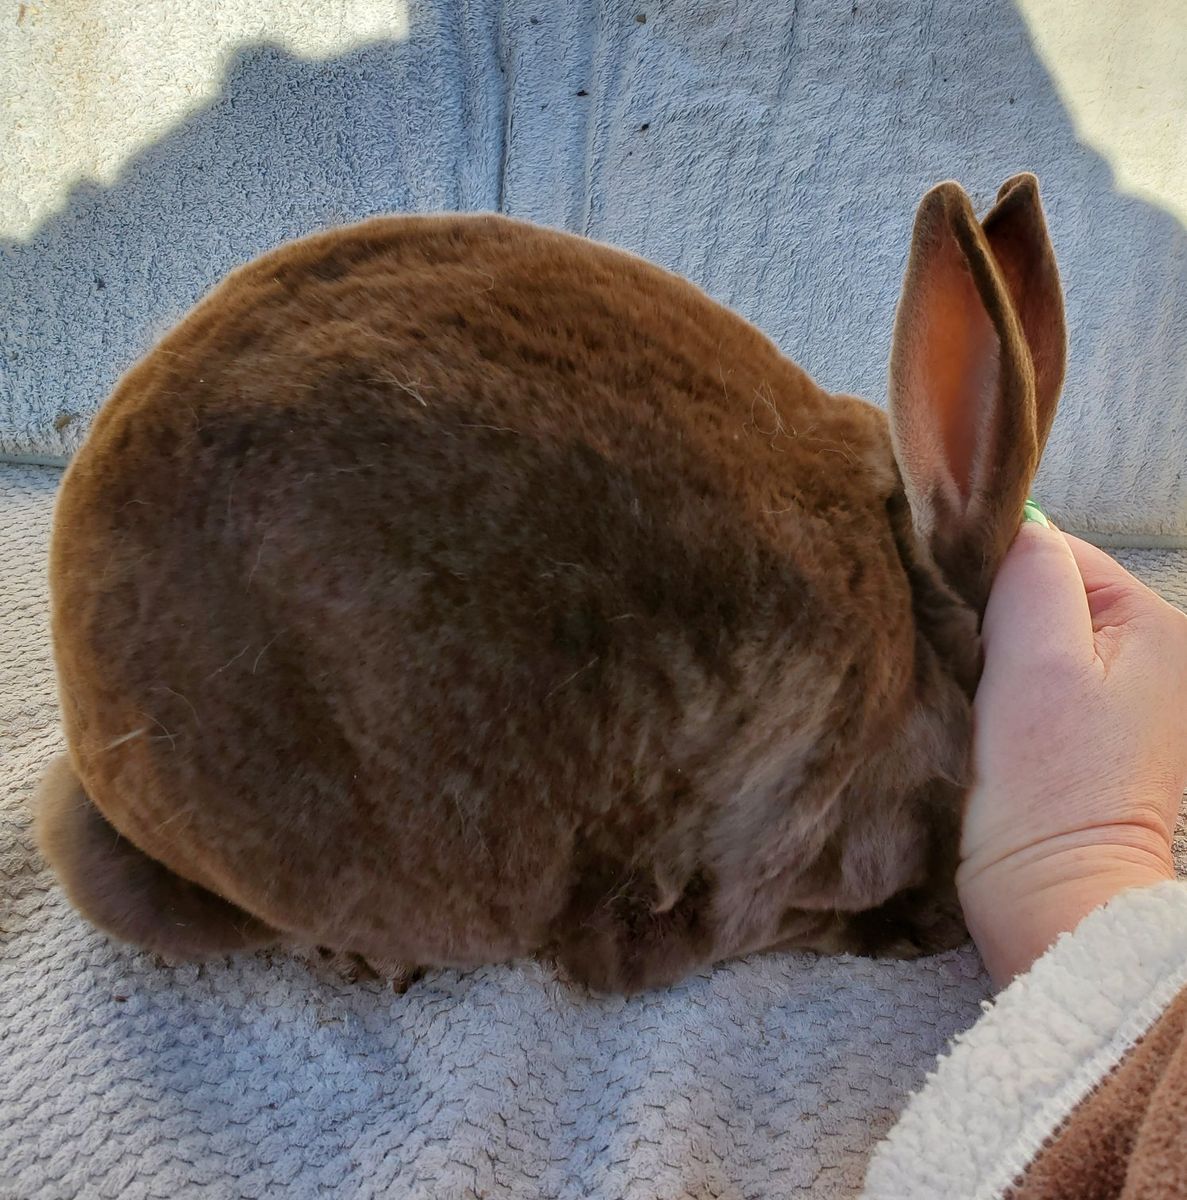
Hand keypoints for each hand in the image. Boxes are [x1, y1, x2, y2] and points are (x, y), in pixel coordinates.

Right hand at [957, 515, 1186, 985]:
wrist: (1050, 896)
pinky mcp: (1082, 733)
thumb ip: (1029, 574)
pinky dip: (993, 686)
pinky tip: (977, 714)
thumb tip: (1009, 527)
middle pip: (1039, 591)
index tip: (950, 613)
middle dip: (987, 613)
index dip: (990, 571)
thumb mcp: (1038, 659)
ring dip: (986, 652)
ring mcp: (1117, 696)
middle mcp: (1148, 652)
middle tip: (958, 660)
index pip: (1051, 550)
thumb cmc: (1047, 786)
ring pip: (1025, 633)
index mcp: (1154, 623)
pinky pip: (1026, 676)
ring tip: (967, 692)